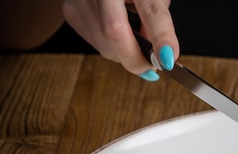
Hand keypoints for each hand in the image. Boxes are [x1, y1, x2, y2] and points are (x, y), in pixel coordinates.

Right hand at [62, 0, 179, 80]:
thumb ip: (158, 21)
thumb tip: (156, 54)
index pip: (150, 10)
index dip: (161, 36)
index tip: (168, 59)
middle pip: (116, 34)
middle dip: (137, 59)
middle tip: (156, 64)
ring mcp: (79, 0)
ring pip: (106, 47)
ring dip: (126, 53)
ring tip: (135, 38)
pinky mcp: (69, 11)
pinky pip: (96, 44)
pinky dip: (113, 47)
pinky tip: (118, 31)